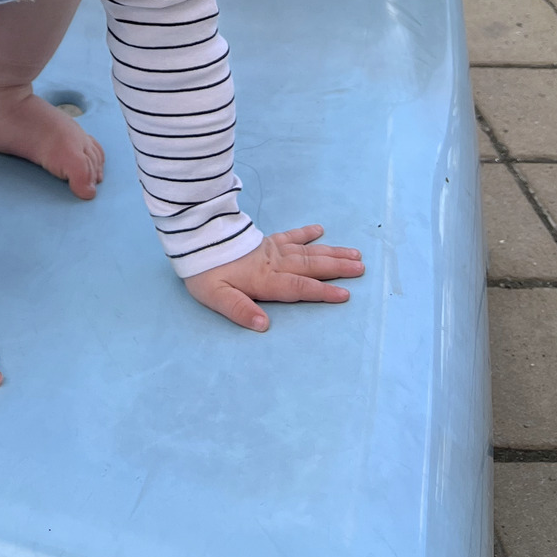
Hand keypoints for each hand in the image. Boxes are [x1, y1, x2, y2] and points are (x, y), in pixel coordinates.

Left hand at [184, 225, 363, 331]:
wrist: (194, 239)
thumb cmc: (204, 272)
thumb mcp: (216, 296)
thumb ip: (240, 310)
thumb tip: (264, 326)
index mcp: (265, 280)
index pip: (299, 288)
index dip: (322, 292)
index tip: (346, 294)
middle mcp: (274, 263)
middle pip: (310, 266)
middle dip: (337, 269)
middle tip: (362, 269)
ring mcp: (271, 250)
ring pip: (307, 251)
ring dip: (331, 253)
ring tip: (354, 254)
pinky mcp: (265, 240)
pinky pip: (290, 236)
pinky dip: (306, 233)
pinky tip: (320, 230)